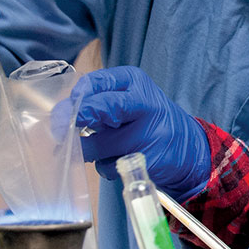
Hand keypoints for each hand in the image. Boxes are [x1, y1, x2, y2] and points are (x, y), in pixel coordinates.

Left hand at [72, 67, 209, 199]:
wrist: (189, 148)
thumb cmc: (148, 120)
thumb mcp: (130, 99)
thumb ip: (99, 101)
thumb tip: (60, 116)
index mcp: (136, 82)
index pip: (96, 82)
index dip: (75, 98)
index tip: (65, 111)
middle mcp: (145, 104)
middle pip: (102, 108)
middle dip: (75, 119)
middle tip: (59, 130)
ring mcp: (149, 134)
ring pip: (98, 145)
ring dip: (88, 151)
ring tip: (102, 148)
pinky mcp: (147, 161)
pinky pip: (108, 167)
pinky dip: (105, 167)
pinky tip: (119, 161)